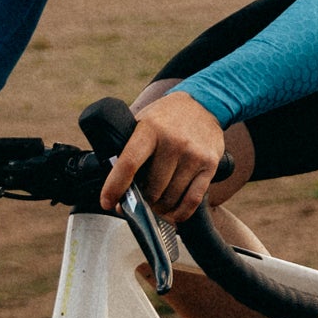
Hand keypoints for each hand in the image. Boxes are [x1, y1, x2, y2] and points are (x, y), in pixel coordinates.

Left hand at [102, 91, 228, 218]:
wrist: (204, 103)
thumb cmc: (166, 118)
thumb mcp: (143, 122)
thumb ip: (129, 147)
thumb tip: (115, 184)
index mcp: (150, 129)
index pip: (129, 164)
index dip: (115, 187)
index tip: (107, 203)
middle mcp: (173, 142)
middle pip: (152, 188)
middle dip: (141, 202)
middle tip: (136, 203)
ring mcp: (194, 155)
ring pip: (170, 197)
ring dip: (159, 208)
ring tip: (154, 206)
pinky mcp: (210, 165)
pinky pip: (192, 200)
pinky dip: (179, 213)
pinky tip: (172, 214)